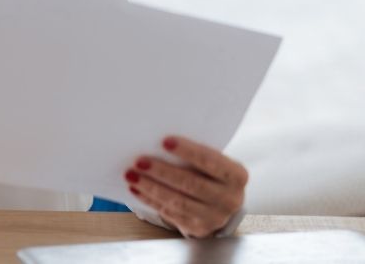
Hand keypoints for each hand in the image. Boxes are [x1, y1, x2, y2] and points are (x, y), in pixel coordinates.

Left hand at [126, 135, 246, 237]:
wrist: (220, 204)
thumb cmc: (210, 173)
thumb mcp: (213, 162)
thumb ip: (196, 153)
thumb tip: (158, 140)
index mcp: (236, 175)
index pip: (211, 161)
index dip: (188, 151)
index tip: (164, 141)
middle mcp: (230, 199)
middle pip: (192, 184)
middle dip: (162, 172)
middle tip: (139, 161)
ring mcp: (215, 217)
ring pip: (178, 201)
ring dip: (151, 187)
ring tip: (131, 175)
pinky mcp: (198, 228)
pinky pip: (170, 213)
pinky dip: (150, 200)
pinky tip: (136, 189)